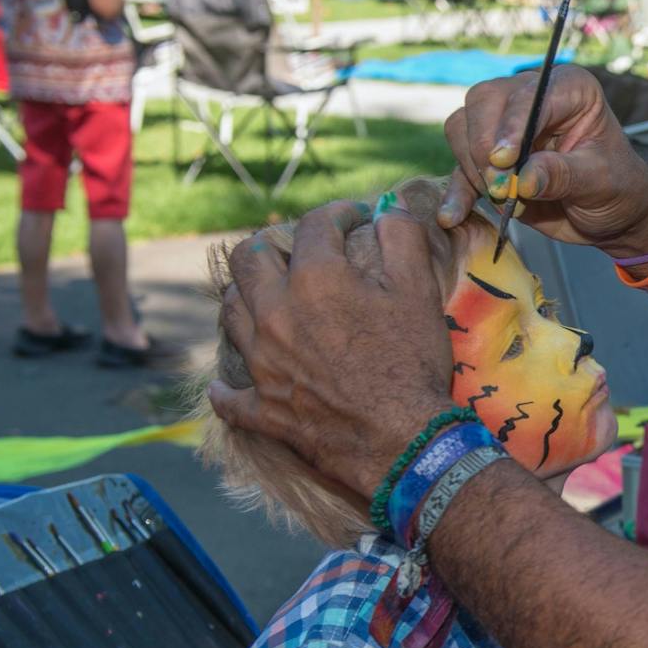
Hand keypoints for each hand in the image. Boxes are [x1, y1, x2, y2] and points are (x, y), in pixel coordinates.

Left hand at [210, 202, 453, 496]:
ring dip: (243, 296)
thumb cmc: (412, 362)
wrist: (403, 440)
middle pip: (248, 259)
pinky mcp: (262, 407)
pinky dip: (227, 388)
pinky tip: (230, 383)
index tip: (354, 219)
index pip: (315, 225)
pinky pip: (228, 396)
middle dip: (271, 244)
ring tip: (265, 298)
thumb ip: (402, 237)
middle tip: (295, 251)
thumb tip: (387, 207)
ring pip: (230, 312)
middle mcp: (275, 312)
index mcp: (315, 279)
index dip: (338, 214)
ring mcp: (262, 361)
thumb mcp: (419, 290)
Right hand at [438, 68, 647, 252]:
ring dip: (472, 167)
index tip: (503, 160)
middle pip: (484, 102)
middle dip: (485, 147)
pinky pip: (459, 165)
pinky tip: (453, 216)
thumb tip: (524, 179)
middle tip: (502, 186)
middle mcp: (531, 96)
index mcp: (568, 88)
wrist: (613, 215)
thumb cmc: (619, 189)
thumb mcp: (602, 182)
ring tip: (503, 200)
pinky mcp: (488, 157)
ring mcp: (505, 124)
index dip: (511, 125)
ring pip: (462, 127)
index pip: (528, 95)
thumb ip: (564, 176)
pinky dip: (456, 191)